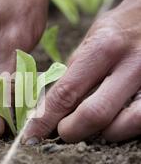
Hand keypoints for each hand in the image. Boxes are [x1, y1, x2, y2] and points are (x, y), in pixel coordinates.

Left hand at [23, 0, 140, 143]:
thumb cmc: (122, 28)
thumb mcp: (93, 37)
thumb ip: (75, 70)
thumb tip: (50, 105)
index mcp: (104, 47)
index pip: (66, 92)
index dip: (44, 120)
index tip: (31, 135)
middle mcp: (131, 63)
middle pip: (95, 114)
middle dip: (72, 131)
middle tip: (64, 132)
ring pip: (124, 125)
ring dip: (102, 133)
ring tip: (93, 126)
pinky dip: (124, 129)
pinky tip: (116, 124)